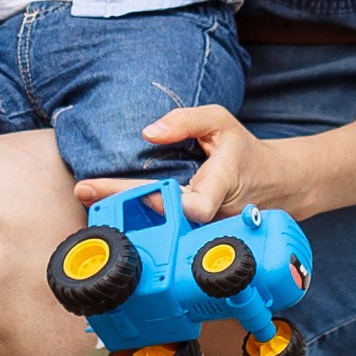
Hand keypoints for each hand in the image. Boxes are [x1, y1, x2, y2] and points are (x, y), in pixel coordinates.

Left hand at [78, 99, 264, 226]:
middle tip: (84, 189)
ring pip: (158, 227)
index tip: (142, 191)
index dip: (168, 203)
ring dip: (122, 214)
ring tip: (87, 195)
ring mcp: (198, 231)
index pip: (196, 207)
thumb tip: (148, 132)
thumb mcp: (222, 122)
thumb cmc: (242, 151)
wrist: (271, 184)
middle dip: (122, 203)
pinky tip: (104, 206)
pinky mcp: (189, 235)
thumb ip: (187, 120)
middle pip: (162, 217)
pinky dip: (132, 218)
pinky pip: (160, 228)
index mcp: (220, 187)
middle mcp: (208, 216)